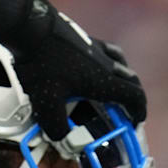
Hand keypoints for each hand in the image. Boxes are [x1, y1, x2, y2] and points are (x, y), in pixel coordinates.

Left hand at [6, 0, 145, 139]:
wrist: (30, 29)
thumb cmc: (41, 64)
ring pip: (118, 63)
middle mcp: (105, 63)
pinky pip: (103, 51)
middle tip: (125, 107)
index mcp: (104, 80)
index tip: (136, 119)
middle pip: (129, 80)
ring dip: (120, 77)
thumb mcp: (46, 103)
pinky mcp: (82, 38)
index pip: (133, 96)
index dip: (137, 110)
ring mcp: (94, 47)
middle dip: (130, 96)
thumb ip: (55, 126)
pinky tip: (90, 64)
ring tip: (112, 86)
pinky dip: (105, 61)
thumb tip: (60, 137)